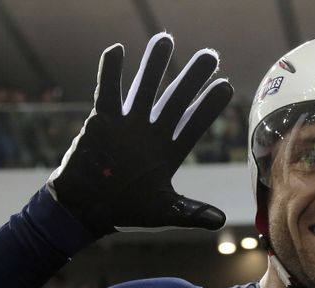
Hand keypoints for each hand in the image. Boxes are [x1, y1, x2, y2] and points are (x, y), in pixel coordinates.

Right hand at [47, 33, 232, 236]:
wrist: (88, 209)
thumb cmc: (127, 210)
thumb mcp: (164, 211)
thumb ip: (192, 213)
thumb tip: (220, 221)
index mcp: (170, 151)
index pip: (194, 123)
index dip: (209, 105)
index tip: (227, 85)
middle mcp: (152, 133)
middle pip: (176, 99)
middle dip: (192, 78)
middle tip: (209, 55)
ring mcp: (128, 124)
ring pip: (144, 88)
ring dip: (154, 65)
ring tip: (165, 39)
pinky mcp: (102, 121)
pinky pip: (107, 92)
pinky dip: (110, 72)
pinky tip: (117, 50)